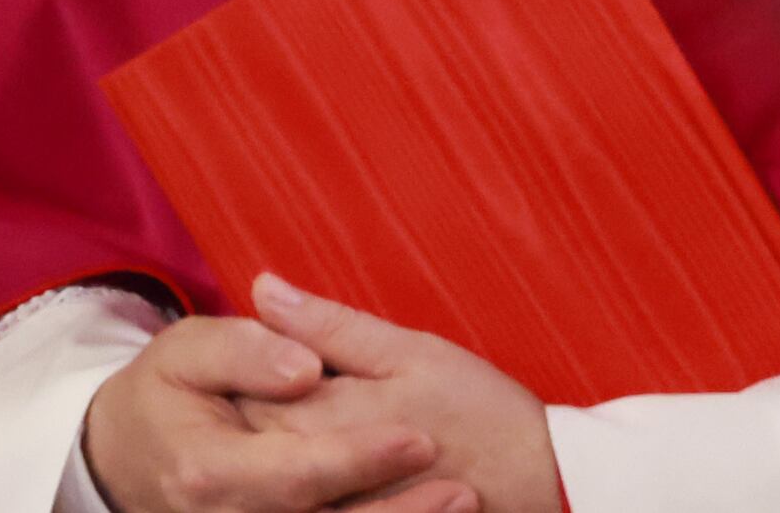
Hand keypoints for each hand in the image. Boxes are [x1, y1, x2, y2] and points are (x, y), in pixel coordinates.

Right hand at [78, 302, 472, 512]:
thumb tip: (305, 366)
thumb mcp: (185, 351)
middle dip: (399, 512)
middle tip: (465, 488)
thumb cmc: (164, 396)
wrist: (124, 458)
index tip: (419, 436)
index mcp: (207, 472)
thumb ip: (245, 351)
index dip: (358, 459)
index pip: (296, 473)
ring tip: (463, 505)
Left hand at [244, 278, 558, 512]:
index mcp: (332, 416)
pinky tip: (307, 467)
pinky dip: (302, 484)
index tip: (234, 354)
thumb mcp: (413, 353)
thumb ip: (332, 326)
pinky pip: (314, 504)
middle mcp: (327, 473)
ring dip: (266, 448)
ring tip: (281, 425)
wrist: (545, 486)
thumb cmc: (484, 413)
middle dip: (240, 409)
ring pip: (278, 479)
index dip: (235, 370)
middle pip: (253, 438)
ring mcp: (343, 505)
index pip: (246, 393)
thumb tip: (263, 289)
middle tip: (245, 385)